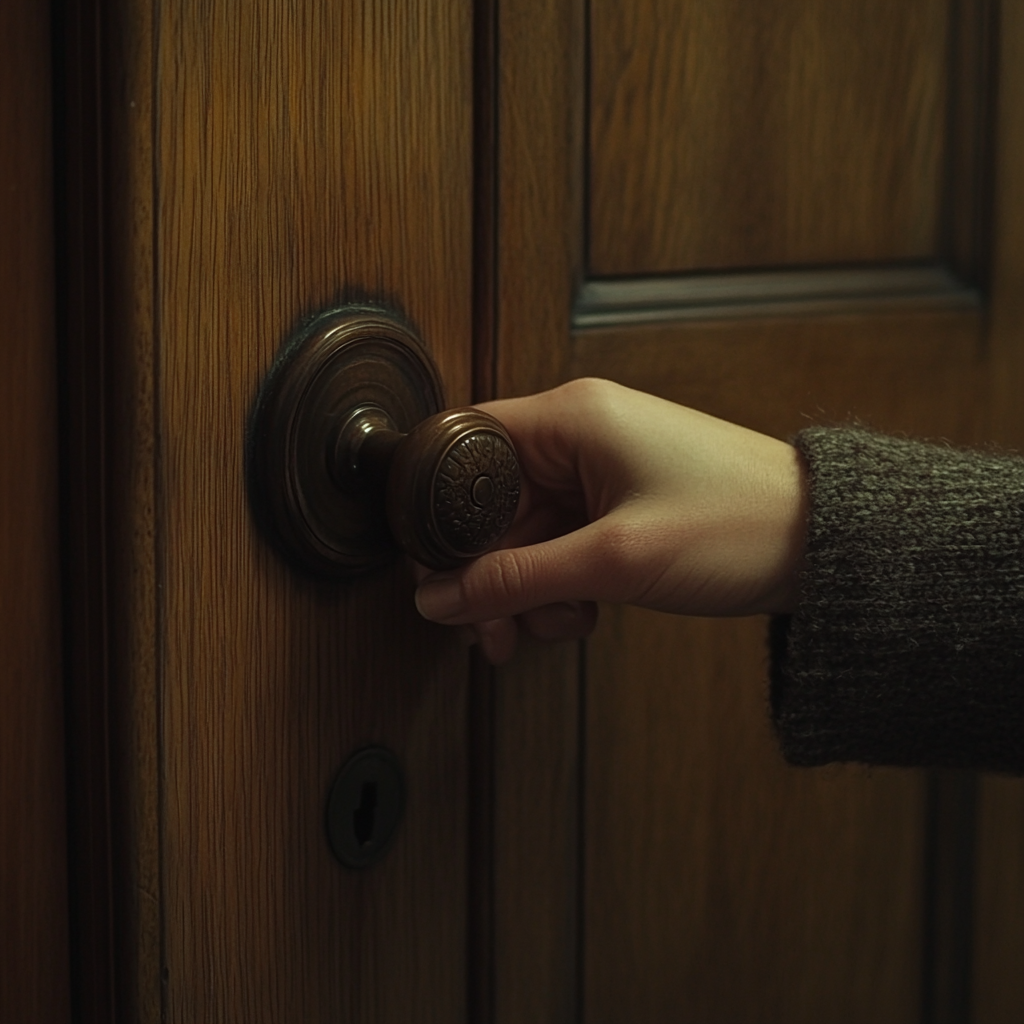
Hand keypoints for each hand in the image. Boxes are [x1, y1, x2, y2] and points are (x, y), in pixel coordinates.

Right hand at [414, 378, 806, 662]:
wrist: (825, 545)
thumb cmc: (739, 526)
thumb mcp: (612, 559)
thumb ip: (515, 579)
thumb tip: (441, 596)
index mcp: (572, 419)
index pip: (466, 447)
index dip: (439, 512)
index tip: (436, 571)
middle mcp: (580, 436)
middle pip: (494, 503)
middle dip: (491, 573)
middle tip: (492, 629)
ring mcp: (602, 471)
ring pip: (527, 532)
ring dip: (528, 588)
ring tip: (555, 626)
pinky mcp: (621, 502)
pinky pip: (563, 543)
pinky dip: (561, 584)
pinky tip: (583, 613)